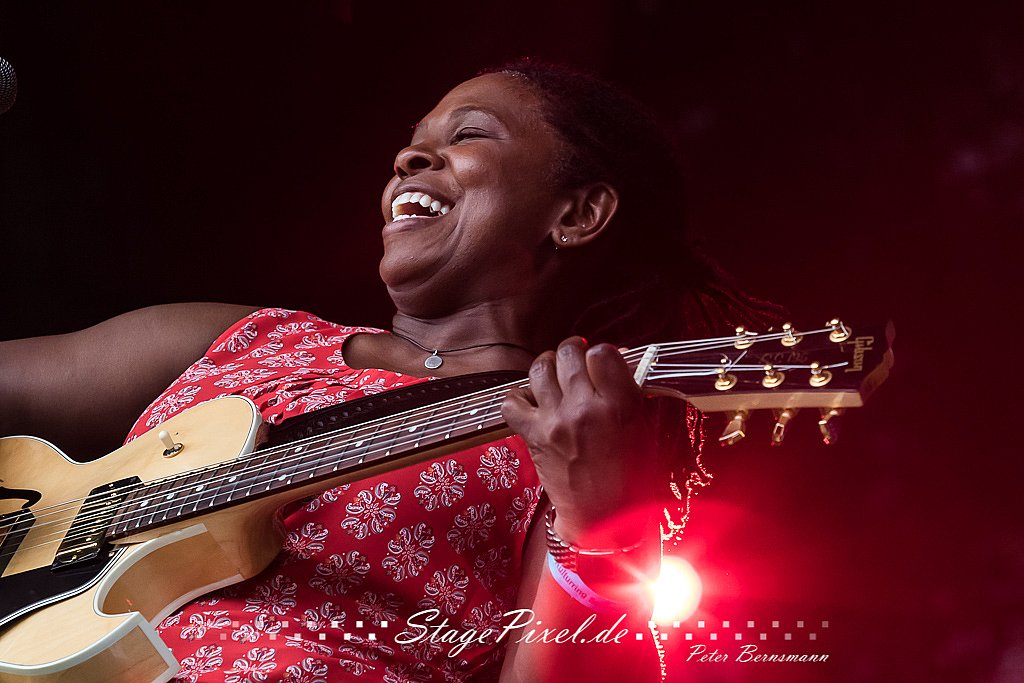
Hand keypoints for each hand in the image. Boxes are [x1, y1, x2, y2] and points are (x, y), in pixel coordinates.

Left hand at [501, 337, 659, 545]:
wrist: (604, 518)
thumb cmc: (630, 474)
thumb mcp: (641, 428)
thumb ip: (627, 390)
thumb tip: (617, 356)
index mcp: (620, 406)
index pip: (602, 352)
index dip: (600, 354)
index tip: (601, 363)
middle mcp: (585, 409)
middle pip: (569, 353)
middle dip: (574, 351)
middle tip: (577, 362)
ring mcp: (555, 421)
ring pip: (540, 368)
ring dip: (548, 366)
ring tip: (555, 374)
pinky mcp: (533, 436)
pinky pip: (512, 401)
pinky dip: (519, 397)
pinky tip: (533, 401)